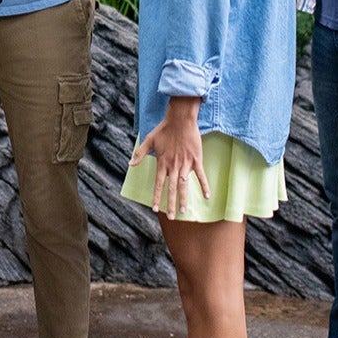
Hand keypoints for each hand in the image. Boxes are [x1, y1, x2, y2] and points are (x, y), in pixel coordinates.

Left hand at [129, 98, 207, 219]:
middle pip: (172, 189)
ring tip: (184, 211)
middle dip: (171, 204)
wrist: (180, 120)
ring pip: (185, 185)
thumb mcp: (148, 140)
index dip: (156, 197)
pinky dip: (204, 186)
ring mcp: (185, 164)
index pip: (158, 184)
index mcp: (162, 163)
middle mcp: (173, 166)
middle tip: (172, 217)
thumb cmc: (164, 129)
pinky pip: (201, 175)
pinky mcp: (196, 160)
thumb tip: (130, 163)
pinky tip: (207, 196)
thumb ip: (139, 154)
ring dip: (184, 199)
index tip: (155, 209)